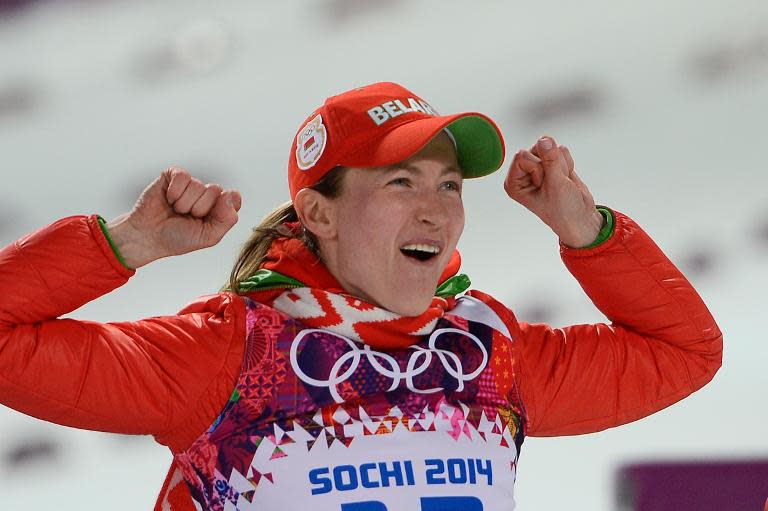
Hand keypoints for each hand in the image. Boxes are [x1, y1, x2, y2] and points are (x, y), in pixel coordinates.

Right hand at [106, 167, 241, 268]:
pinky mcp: (174, 175)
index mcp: (219, 208)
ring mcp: (191, 184)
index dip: (222, 208)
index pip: (233, 198)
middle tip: (186, 217)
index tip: (207, 220)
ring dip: (183, 203)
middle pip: (215, 190)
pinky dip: (174, 192)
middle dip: (199, 209)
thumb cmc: (178, 238)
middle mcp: (207, 194)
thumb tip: (230, 195)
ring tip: (175, 210)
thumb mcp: (208, 237)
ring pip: (197, 185)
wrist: (148, 236)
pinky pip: (183, 177)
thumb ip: (226, 219)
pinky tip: (168, 199)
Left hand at [504, 136, 603, 247]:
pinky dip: (567, 163)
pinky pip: (560, 150)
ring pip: (549, 147)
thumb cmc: (563, 210)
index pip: (521, 156)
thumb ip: (550, 160)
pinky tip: (566, 178)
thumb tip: (545, 139)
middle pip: (535, 148)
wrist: (580, 217)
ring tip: (561, 182)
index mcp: (513, 182)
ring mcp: (537, 167)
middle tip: (554, 185)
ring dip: (560, 164)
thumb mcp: (556, 185)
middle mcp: (522, 173)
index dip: (538, 168)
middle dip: (550, 164)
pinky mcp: (551, 163)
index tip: (544, 186)